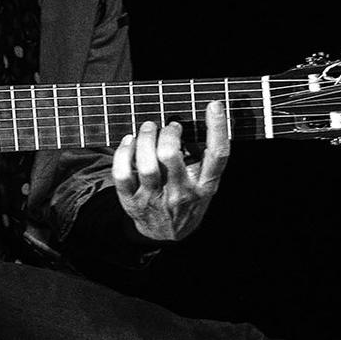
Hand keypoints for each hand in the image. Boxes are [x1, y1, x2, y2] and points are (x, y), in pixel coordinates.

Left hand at [112, 99, 229, 241]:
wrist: (168, 234)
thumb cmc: (187, 199)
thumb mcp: (204, 183)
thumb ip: (203, 158)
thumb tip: (195, 121)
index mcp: (205, 186)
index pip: (218, 156)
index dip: (218, 128)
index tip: (214, 105)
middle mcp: (181, 193)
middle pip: (170, 156)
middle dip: (166, 133)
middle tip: (167, 126)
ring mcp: (155, 199)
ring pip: (145, 165)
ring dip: (144, 139)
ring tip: (148, 128)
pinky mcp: (132, 202)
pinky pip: (122, 175)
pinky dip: (123, 153)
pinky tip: (129, 142)